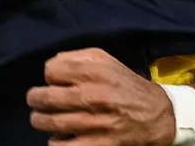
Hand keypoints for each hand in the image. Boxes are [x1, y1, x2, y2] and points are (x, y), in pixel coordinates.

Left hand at [27, 48, 175, 145]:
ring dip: (40, 121)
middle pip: (45, 97)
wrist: (158, 115)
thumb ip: (77, 58)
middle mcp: (94, 95)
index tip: (55, 81)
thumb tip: (50, 65)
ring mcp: (96, 122)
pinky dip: (55, 142)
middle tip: (36, 101)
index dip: (50, 76)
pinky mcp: (99, 145)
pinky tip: (59, 137)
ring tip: (42, 119)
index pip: (51, 71)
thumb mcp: (106, 61)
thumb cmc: (125, 85)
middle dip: (35, 99)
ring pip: (50, 123)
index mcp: (95, 71)